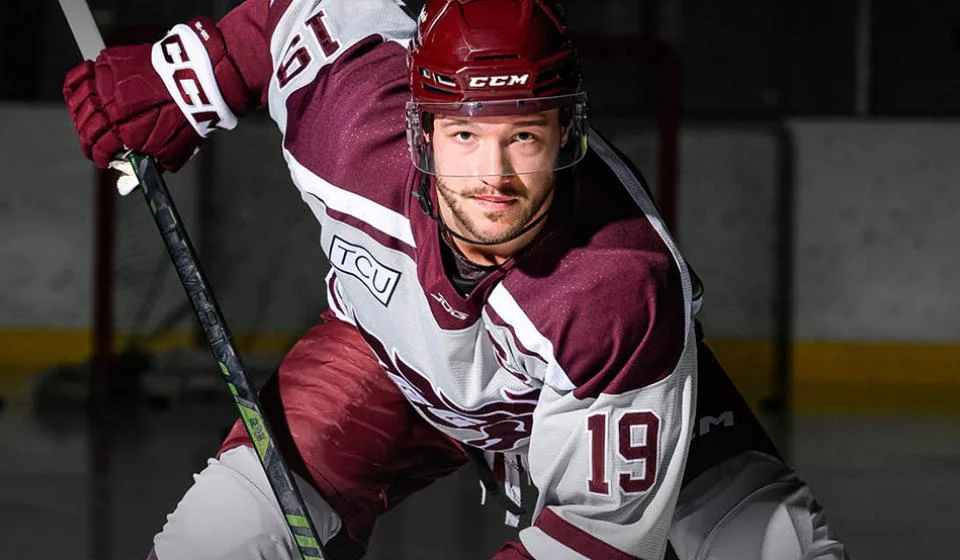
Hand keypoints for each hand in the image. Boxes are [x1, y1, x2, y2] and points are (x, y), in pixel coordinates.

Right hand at [62, 44, 201, 172]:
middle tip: (91, 143)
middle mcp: (111, 110)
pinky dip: (76, 84)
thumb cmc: (189, 116)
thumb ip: (149, 167)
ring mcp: (107, 84)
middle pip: (86, 127)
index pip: (98, 149)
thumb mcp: (173, 152)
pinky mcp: (110, 63)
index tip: (101, 159)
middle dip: (87, 139)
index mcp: (125, 133)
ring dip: (78, 113)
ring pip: (78, 101)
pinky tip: (79, 89)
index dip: (98, 157)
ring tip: (83, 119)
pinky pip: (83, 73)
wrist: (197, 81)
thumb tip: (127, 186)